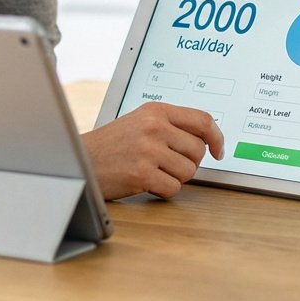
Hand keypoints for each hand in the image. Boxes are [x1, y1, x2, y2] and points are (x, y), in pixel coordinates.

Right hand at [81, 102, 224, 200]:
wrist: (81, 160)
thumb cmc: (112, 144)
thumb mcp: (140, 121)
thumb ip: (171, 124)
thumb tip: (207, 136)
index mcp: (156, 110)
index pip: (203, 120)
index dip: (217, 137)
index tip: (218, 150)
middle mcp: (154, 126)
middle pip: (198, 150)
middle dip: (188, 162)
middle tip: (168, 164)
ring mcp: (148, 150)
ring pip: (188, 171)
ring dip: (175, 177)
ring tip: (153, 171)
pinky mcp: (142, 173)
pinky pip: (173, 188)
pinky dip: (163, 190)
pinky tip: (146, 182)